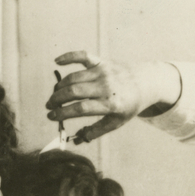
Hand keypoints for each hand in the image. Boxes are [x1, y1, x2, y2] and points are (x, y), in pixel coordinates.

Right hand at [45, 51, 179, 143]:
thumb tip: (76, 139)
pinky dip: (68, 56)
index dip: (62, 113)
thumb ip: (96, 131)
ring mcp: (103, 72)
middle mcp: (106, 86)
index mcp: (111, 104)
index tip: (51, 116)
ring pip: (73, 77)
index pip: (80, 109)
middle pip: (73, 91)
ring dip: (59, 86)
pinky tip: (57, 62)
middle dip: (56, 99)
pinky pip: (82, 56)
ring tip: (55, 95)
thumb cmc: (128, 105)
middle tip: (49, 106)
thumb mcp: (117, 122)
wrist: (146, 83)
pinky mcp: (101, 61)